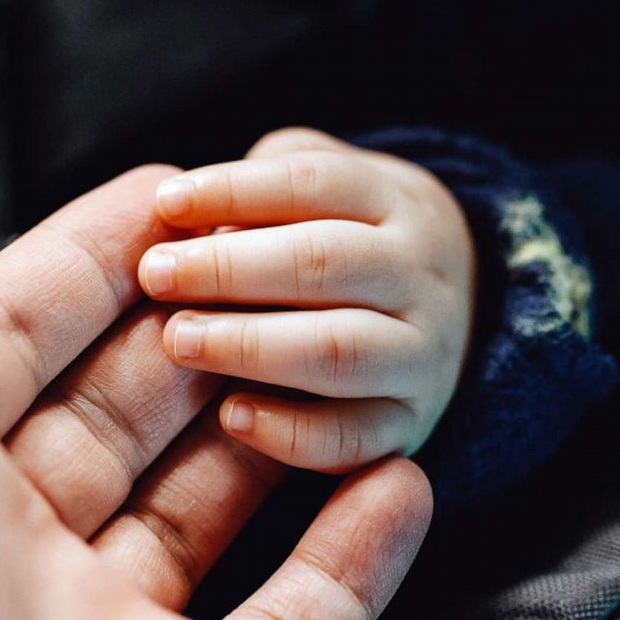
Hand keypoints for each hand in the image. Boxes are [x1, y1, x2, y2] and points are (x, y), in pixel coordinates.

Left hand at [136, 127, 475, 472]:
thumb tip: (179, 211)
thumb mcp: (320, 191)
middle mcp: (417, 276)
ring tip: (179, 340)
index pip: (315, 183)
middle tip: (156, 274)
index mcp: (392, 202)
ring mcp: (420, 354)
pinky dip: (291, 432)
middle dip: (232, 268)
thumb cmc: (345, 236)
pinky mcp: (407, 424)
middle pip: (327, 261)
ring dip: (252, 345)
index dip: (237, 190)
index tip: (165, 205)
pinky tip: (230, 416)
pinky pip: (353, 437)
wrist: (464, 305)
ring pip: (340, 350)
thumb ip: (262, 189)